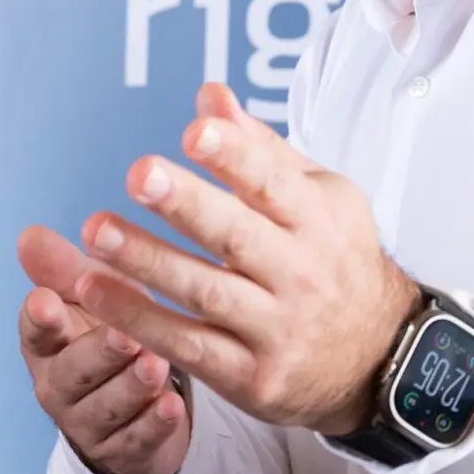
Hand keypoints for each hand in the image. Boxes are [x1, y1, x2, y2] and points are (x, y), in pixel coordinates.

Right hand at [15, 226, 189, 473]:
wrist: (128, 406)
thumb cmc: (107, 337)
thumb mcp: (91, 297)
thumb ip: (65, 268)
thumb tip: (30, 235)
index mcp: (47, 343)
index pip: (36, 330)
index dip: (41, 318)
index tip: (46, 301)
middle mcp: (60, 385)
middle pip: (74, 371)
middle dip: (98, 352)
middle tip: (125, 335)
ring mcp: (88, 422)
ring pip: (107, 407)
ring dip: (131, 387)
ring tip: (156, 367)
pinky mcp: (121, 451)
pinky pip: (136, 440)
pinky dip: (154, 425)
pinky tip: (172, 407)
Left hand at [65, 83, 418, 436]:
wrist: (379, 358)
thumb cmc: (334, 261)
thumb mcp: (319, 197)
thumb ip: (260, 149)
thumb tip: (210, 97)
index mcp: (316, 218)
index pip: (273, 183)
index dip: (236, 157)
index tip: (197, 132)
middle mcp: (300, 273)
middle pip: (236, 236)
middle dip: (186, 204)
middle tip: (138, 174)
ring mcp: (277, 328)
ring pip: (206, 291)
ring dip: (147, 261)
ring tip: (98, 231)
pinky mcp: (252, 376)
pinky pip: (188, 345)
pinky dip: (140, 319)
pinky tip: (95, 290)